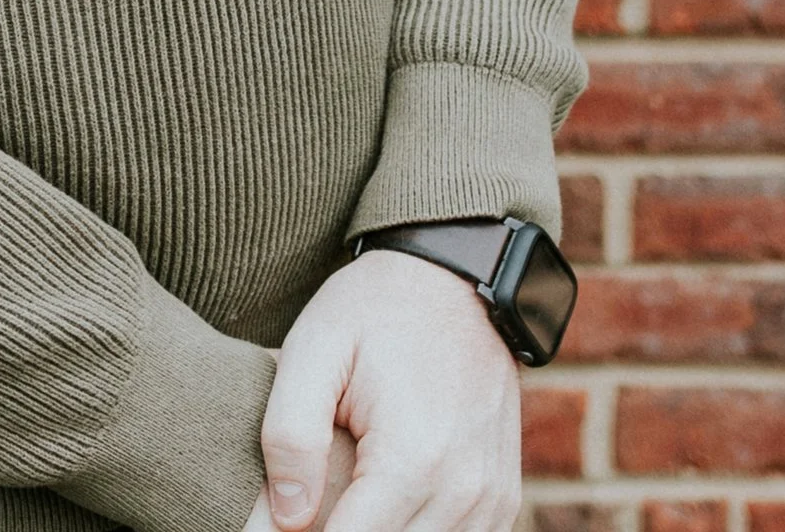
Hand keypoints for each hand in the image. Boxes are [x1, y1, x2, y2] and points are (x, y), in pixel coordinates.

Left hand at [258, 251, 520, 531]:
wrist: (456, 277)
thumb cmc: (375, 309)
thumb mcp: (314, 347)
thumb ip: (290, 434)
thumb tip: (286, 519)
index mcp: (413, 459)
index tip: (282, 519)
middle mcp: (463, 491)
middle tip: (310, 502)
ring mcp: (490, 499)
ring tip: (346, 497)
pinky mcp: (501, 498)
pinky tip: (385, 504)